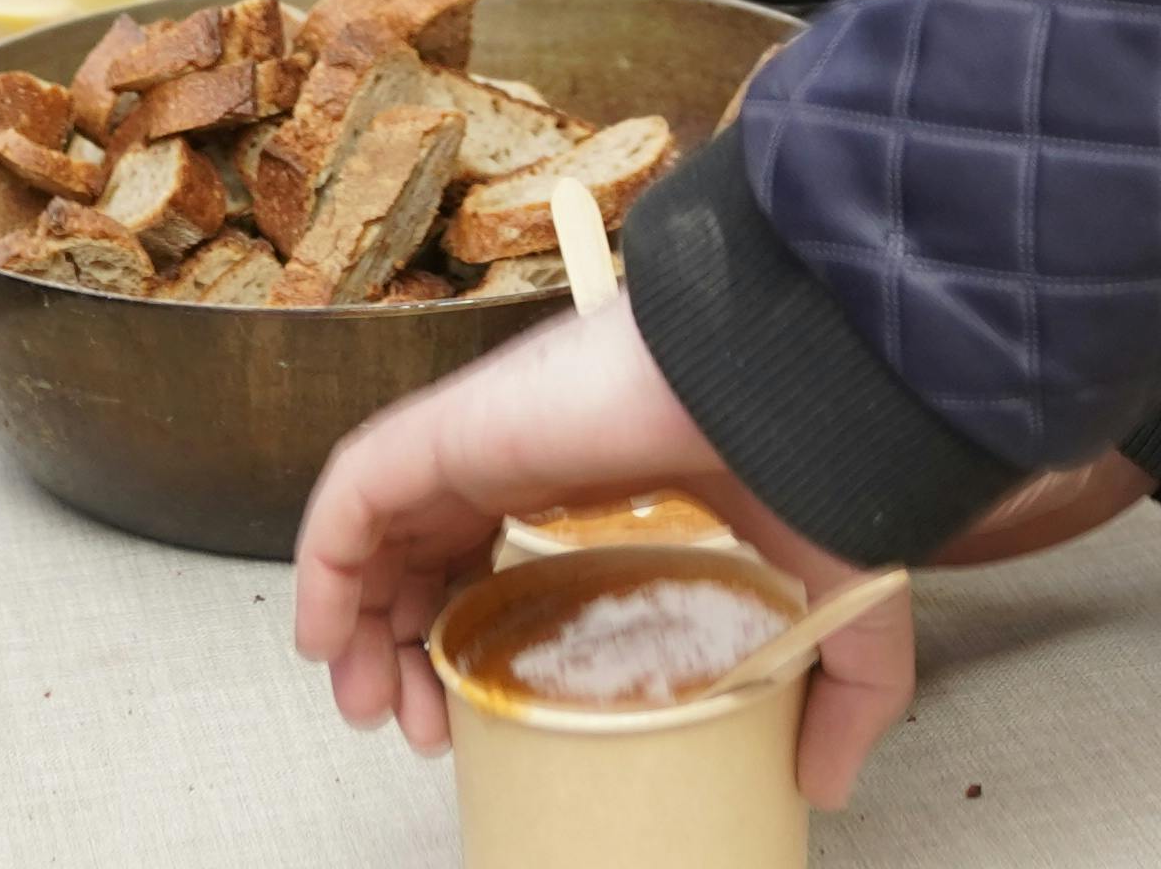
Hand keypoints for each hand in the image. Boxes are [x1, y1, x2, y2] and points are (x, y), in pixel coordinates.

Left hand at [296, 289, 929, 804]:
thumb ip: (838, 693)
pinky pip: (352, 490)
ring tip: (368, 705)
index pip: (492, 554)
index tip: (470, 716)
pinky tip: (322, 634)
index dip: (465, 638)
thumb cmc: (810, 453)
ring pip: (374, 527)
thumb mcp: (834, 602)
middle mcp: (522, 452)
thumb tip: (826, 784)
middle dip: (401, 647)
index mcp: (588, 479)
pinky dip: (323, 558)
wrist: (795, 375)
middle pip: (421, 552)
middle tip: (418, 726)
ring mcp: (483, 433)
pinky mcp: (453, 423)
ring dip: (352, 619)